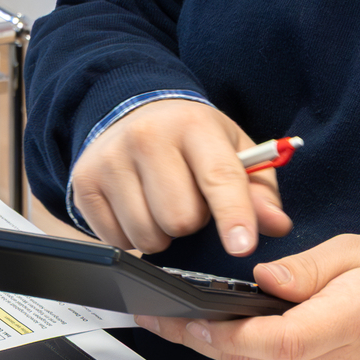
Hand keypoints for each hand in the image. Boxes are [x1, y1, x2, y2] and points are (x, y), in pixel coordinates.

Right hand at [68, 98, 291, 255]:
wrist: (134, 113)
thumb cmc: (192, 139)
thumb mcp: (234, 151)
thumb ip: (260, 191)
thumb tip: (275, 225)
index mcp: (193, 126)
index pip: (218, 177)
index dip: (233, 215)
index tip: (242, 246)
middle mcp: (146, 137)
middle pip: (180, 217)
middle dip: (192, 223)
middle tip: (189, 202)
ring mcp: (110, 159)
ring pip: (147, 234)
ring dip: (162, 234)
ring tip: (161, 205)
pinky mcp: (84, 181)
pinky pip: (117, 240)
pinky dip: (132, 236)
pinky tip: (136, 208)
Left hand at [135, 234, 359, 359]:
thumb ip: (308, 268)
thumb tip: (262, 279)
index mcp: (350, 323)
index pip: (278, 340)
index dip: (227, 333)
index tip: (187, 317)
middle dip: (198, 338)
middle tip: (151, 313)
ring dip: (211, 348)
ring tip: (165, 318)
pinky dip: (238, 354)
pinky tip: (209, 331)